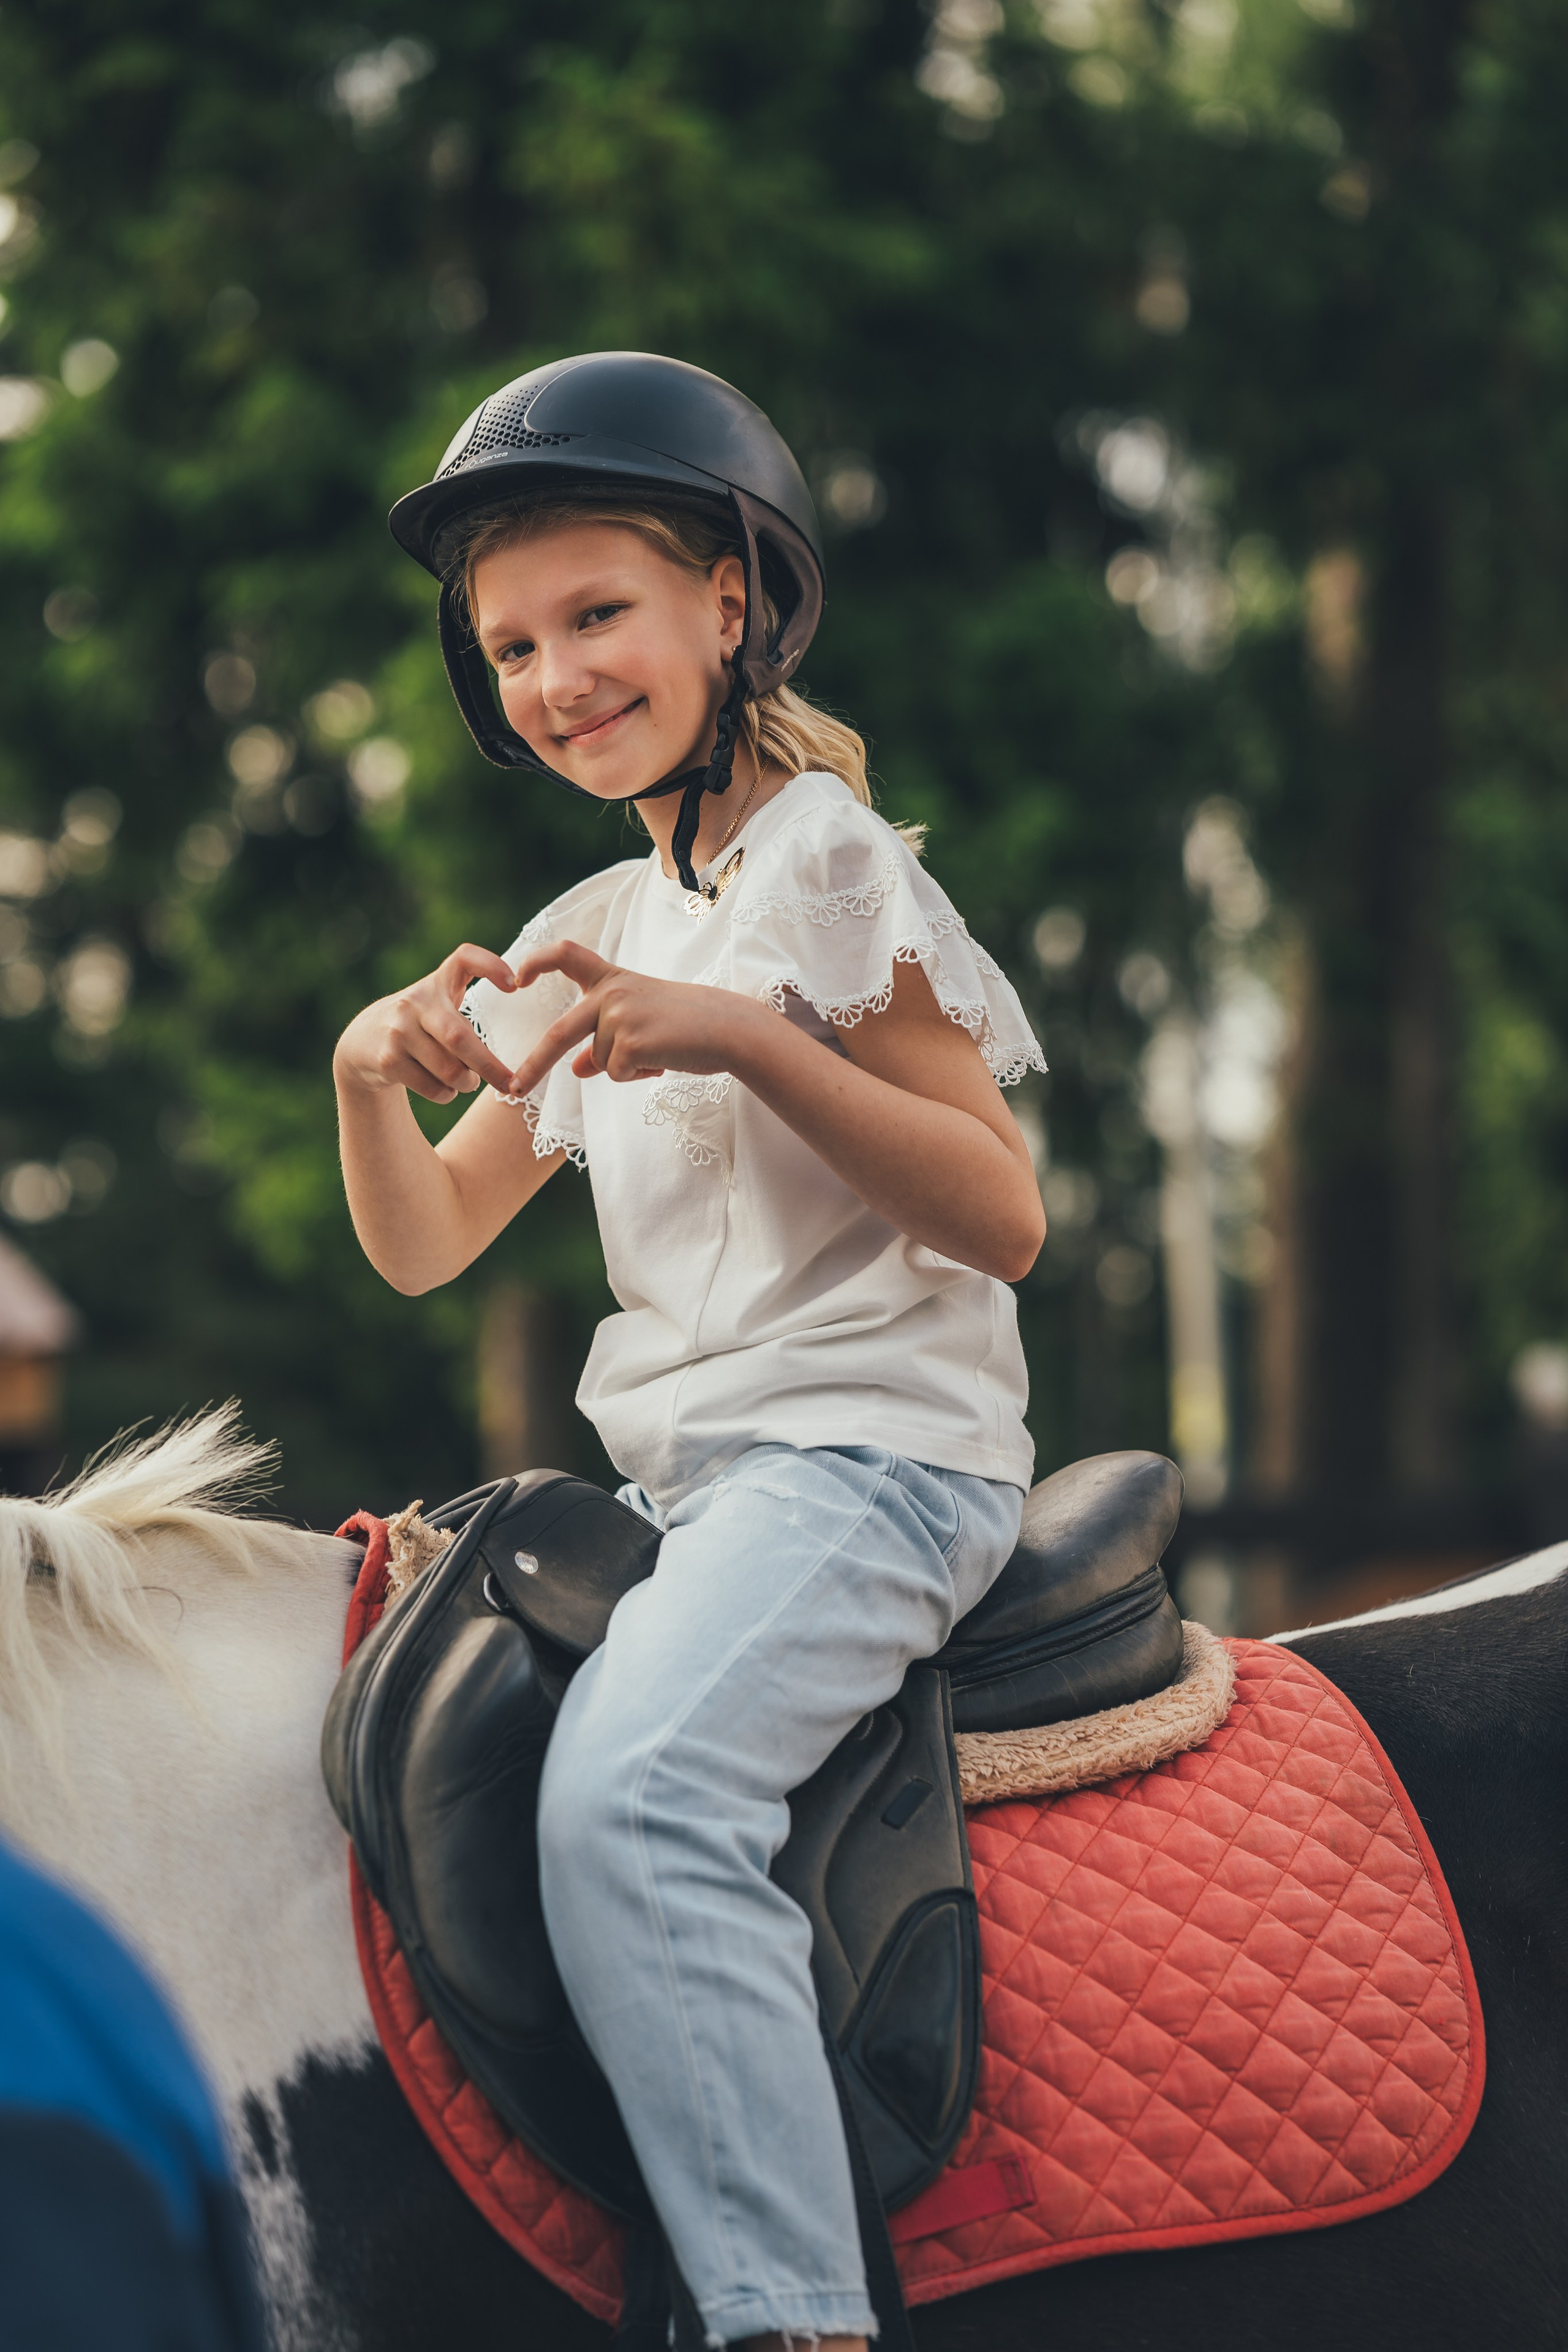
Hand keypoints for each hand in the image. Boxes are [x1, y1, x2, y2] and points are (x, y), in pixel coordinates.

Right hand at [334, 944, 521, 1104]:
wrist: (362, 1042)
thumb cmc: (418, 1025)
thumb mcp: (437, 1006)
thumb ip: (465, 1018)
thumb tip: (499, 1059)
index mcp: (436, 983)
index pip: (464, 958)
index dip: (490, 966)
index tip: (513, 985)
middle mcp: (415, 1002)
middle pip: (460, 1038)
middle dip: (490, 1066)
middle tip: (509, 1084)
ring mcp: (399, 1031)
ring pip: (450, 1070)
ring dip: (466, 1084)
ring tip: (466, 1082)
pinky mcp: (388, 1059)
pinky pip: (433, 1088)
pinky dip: (447, 1095)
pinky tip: (445, 1089)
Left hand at [507, 940, 757, 1095]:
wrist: (728, 1029)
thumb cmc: (688, 1026)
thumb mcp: (642, 1025)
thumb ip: (605, 1041)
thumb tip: (576, 1069)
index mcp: (612, 978)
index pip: (566, 954)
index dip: (536, 961)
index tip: (516, 979)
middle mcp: (609, 992)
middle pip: (558, 1032)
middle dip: (533, 1065)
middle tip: (512, 1089)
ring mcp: (619, 1015)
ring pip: (598, 1061)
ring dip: (625, 1068)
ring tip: (659, 1052)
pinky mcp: (630, 1041)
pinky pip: (615, 1073)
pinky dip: (636, 1076)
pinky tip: (662, 1060)